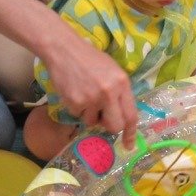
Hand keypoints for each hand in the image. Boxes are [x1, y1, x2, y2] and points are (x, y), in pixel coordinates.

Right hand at [41, 21, 137, 142]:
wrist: (64, 50)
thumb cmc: (90, 59)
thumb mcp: (113, 71)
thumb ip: (120, 93)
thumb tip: (122, 116)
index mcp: (122, 83)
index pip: (131, 115)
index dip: (131, 133)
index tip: (129, 145)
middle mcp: (109, 93)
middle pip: (115, 126)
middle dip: (109, 126)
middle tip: (102, 117)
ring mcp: (91, 99)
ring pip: (93, 122)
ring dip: (90, 114)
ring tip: (85, 94)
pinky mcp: (75, 102)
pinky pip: (78, 116)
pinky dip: (76, 108)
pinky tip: (74, 92)